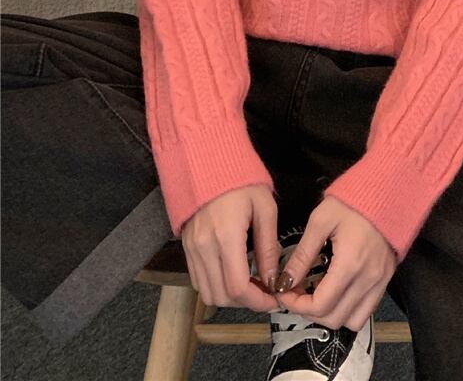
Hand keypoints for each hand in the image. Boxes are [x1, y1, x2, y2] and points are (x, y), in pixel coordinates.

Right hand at [181, 183, 282, 311]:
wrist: (209, 162)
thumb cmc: (242, 181)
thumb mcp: (265, 209)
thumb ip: (268, 247)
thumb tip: (273, 279)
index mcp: (226, 236)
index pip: (237, 287)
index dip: (257, 302)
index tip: (273, 300)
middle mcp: (203, 247)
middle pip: (221, 296)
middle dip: (246, 302)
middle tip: (265, 293)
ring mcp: (191, 248)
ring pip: (207, 292)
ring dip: (230, 297)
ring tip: (251, 285)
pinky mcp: (186, 247)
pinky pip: (198, 279)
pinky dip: (216, 285)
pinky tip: (234, 274)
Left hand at [273, 196, 397, 330]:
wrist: (387, 191)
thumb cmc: (353, 201)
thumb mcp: (321, 220)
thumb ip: (303, 254)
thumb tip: (285, 280)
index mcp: (350, 264)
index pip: (319, 305)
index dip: (296, 305)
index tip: (284, 292)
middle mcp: (368, 278)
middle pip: (334, 319)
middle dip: (308, 311)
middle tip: (296, 293)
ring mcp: (380, 281)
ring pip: (352, 321)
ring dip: (330, 314)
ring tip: (316, 294)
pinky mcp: (386, 278)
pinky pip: (366, 310)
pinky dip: (348, 309)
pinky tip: (336, 290)